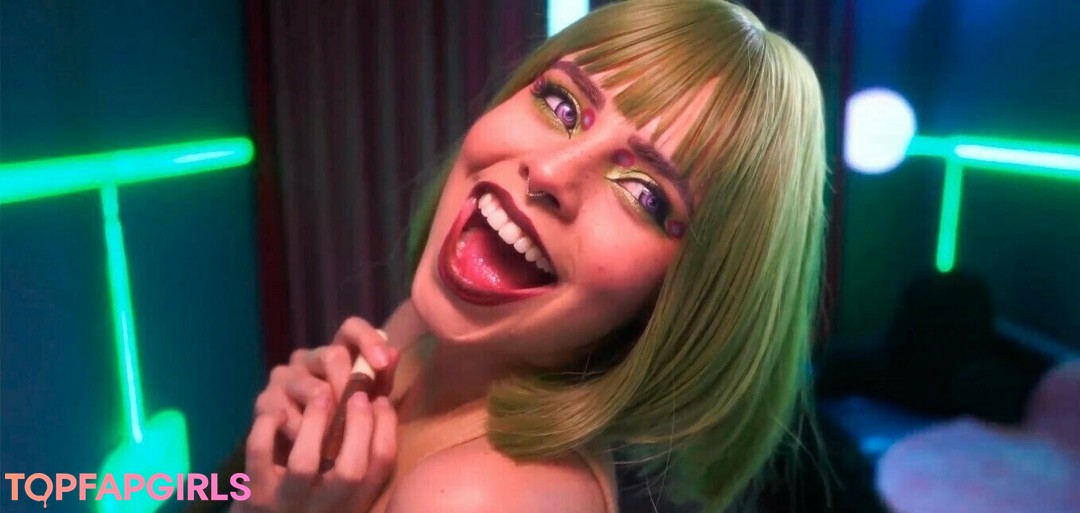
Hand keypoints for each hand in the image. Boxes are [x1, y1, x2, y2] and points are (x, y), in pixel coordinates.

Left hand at [237, 392, 397, 512]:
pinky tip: (277, 415)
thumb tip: (375, 409)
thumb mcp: (341, 494)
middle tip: (357, 395)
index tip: (381, 401)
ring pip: (303, 463)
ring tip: (321, 397)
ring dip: (315, 424)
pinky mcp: (255, 496)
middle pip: (351, 470)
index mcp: (355, 504)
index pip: (381, 466)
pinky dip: (266, 429)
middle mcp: (326, 509)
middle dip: (359, 425)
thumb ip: (356, 460)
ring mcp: (287, 503)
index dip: (386, 427)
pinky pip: (259, 456)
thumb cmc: (310, 506)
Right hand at [254, 315, 402, 447]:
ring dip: (334, 415)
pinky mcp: (265, 404)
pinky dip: (308, 433)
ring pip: (313, 389)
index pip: (351, 328)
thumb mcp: (367, 401)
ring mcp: (282, 379)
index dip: (368, 340)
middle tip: (362, 411)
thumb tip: (392, 355)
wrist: (304, 458)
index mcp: (335, 353)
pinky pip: (289, 415)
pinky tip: (317, 447)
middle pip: (332, 356)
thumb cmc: (342, 423)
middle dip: (353, 385)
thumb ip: (381, 378)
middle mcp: (306, 358)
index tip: (383, 363)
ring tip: (346, 436)